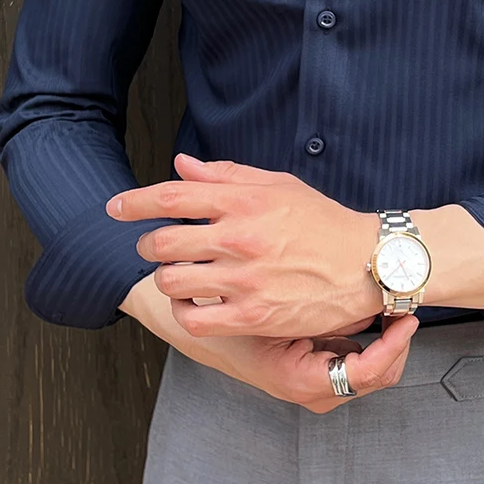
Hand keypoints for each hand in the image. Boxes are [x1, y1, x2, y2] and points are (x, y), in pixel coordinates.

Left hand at [106, 154, 382, 339]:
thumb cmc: (323, 223)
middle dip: (147, 245)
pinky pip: (195, 318)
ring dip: (166, 278)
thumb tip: (181, 165)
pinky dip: (184, 311)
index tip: (115, 209)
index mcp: (244, 201)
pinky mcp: (254, 315)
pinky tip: (193, 303)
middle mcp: (240, 238)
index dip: (133, 203)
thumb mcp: (278, 185)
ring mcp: (245, 279)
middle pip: (161, 242)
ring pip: (172, 281)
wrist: (367, 264)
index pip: (169, 197)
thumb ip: (226, 176)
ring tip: (177, 276)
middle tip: (153, 247)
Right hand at [163, 309, 419, 414]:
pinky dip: (375, 339)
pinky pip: (362, 361)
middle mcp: (317, 392)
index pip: (366, 373)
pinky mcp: (325, 375)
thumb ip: (323, 312)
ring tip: (393, 306)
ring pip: (376, 371)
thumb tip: (370, 306)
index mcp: (303, 382)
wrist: (214, 336)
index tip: (406, 319)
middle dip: (397, 343)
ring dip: (389, 340)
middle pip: (379, 376)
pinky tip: (375, 312)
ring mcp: (322, 387)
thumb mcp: (278, 313)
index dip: (393, 346)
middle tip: (405, 306)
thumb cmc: (237, 325)